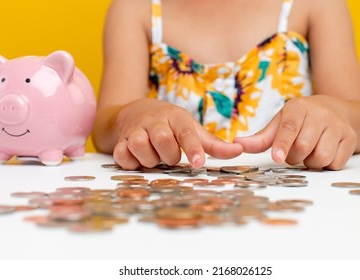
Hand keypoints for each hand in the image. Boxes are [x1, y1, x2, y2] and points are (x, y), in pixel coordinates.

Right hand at [113, 99, 242, 169]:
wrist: (134, 112)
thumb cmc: (169, 125)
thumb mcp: (192, 129)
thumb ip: (214, 144)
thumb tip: (239, 151)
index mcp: (175, 117)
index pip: (186, 132)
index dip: (193, 148)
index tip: (199, 163)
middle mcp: (154, 121)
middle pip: (162, 140)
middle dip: (169, 155)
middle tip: (171, 156)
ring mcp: (135, 130)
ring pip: (141, 147)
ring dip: (151, 159)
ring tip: (155, 157)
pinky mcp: (120, 142)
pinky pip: (123, 156)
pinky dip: (131, 162)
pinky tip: (138, 159)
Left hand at [233, 96, 356, 169]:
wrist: (337, 111)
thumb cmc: (301, 120)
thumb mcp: (280, 123)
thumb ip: (260, 138)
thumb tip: (237, 145)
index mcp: (299, 108)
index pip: (289, 127)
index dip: (282, 144)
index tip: (277, 158)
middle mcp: (320, 114)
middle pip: (303, 147)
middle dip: (295, 156)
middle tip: (295, 151)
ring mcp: (338, 126)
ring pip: (321, 157)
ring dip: (311, 162)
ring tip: (310, 151)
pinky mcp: (351, 139)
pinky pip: (336, 163)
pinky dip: (327, 164)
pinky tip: (325, 153)